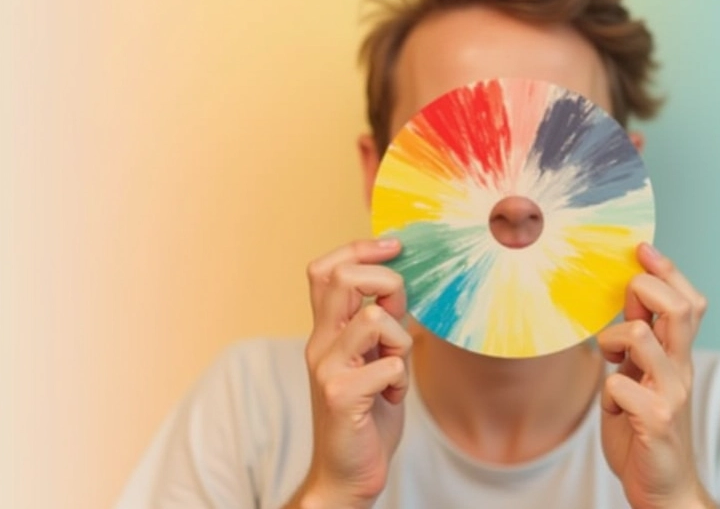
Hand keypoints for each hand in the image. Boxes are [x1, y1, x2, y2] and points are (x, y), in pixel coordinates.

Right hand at [287, 238, 409, 508]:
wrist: (347, 472)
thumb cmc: (366, 413)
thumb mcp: (373, 357)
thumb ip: (380, 323)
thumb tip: (398, 283)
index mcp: (326, 331)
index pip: (326, 269)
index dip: (360, 249)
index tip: (394, 247)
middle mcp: (319, 343)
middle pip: (343, 278)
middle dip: (387, 283)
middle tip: (401, 314)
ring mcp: (326, 369)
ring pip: (375, 318)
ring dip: (400, 340)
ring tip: (395, 369)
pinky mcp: (339, 396)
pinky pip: (389, 364)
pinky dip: (400, 378)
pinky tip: (391, 396)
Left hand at [598, 243, 715, 508]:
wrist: (664, 489)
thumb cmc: (644, 428)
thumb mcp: (639, 375)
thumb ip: (638, 339)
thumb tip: (631, 295)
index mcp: (678, 356)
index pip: (687, 301)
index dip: (667, 270)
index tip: (641, 249)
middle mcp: (681, 370)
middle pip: (678, 308)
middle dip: (646, 289)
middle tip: (626, 301)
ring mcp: (671, 396)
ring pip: (642, 337)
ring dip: (615, 339)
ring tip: (611, 359)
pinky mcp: (655, 422)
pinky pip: (620, 387)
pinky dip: (609, 393)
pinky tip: (613, 407)